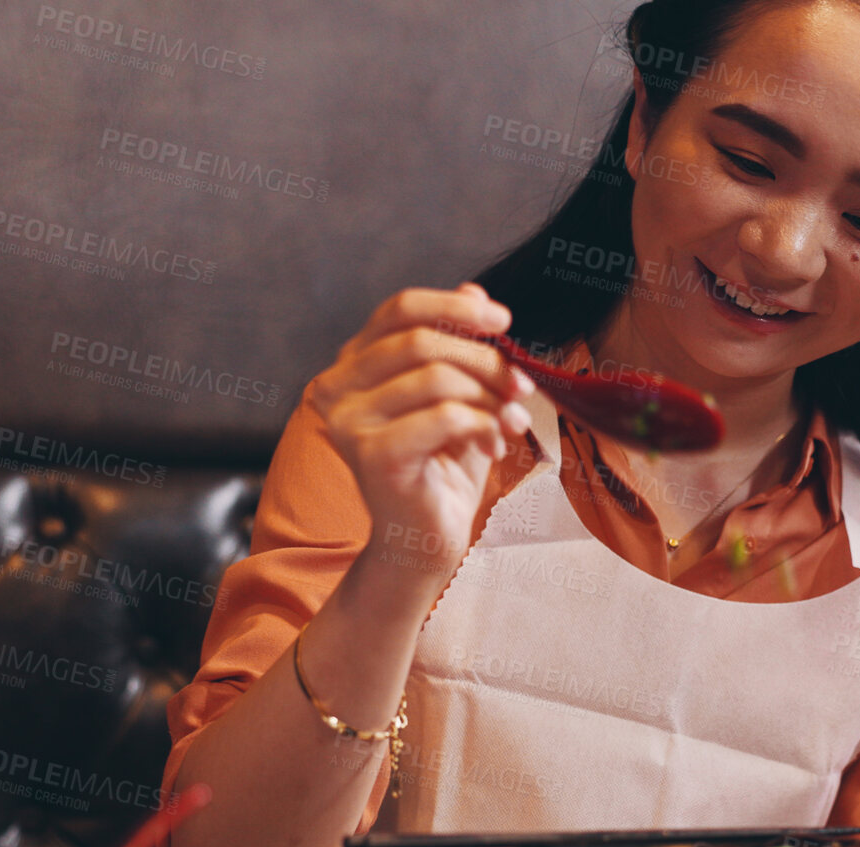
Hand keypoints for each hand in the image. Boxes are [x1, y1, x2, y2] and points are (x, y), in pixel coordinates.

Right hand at [309, 282, 534, 562]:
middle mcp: (337, 388)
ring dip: (490, 397)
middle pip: (421, 340)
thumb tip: (473, 290)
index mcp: (353, 365)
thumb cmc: (441, 469)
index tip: (504, 322)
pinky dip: (483, 427)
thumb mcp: (457, 397)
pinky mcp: (372, 456)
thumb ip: (457, 345)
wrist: (424, 541)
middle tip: (522, 385)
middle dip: (485, 360)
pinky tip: (494, 447)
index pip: (400, 310)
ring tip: (513, 421)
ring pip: (436, 377)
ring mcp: (349, 423)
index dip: (455, 307)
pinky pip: (443, 417)